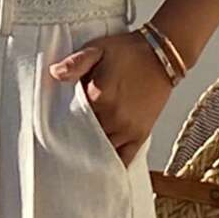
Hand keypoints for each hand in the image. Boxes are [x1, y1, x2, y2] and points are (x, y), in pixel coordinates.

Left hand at [48, 29, 172, 167]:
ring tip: (81, 156)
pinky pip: (125, 157)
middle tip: (64, 144)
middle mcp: (113, 117)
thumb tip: (55, 74)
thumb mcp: (99, 49)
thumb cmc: (130, 52)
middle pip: (86, 138)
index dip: (64, 121)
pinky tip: (103, 169)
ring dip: (92, 153)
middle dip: (76, 140)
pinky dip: (113, 164)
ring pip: (102, 150)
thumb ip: (76, 63)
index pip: (72, 118)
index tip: (56, 124)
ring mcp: (127, 129)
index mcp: (99, 97)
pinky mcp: (140, 135)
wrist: (163, 54)